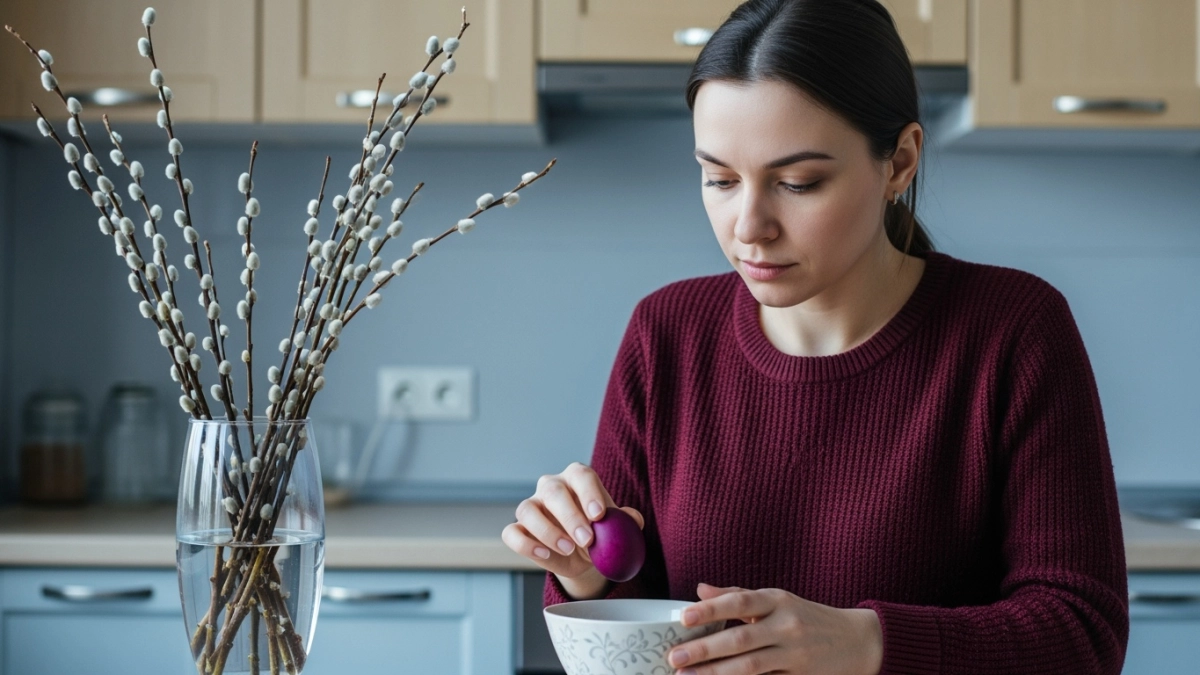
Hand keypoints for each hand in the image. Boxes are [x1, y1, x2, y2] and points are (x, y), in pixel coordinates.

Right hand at [501, 462, 643, 588]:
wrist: (583, 556)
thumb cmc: (600, 533)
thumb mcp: (617, 528)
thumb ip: (626, 521)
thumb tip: (633, 519)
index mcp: (576, 478)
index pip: (580, 475)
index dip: (589, 493)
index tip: (599, 515)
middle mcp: (550, 487)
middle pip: (553, 491)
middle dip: (570, 516)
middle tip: (587, 540)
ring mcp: (531, 507)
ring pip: (527, 509)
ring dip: (547, 531)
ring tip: (569, 549)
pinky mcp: (518, 529)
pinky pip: (511, 533)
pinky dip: (526, 544)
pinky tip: (546, 555)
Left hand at [667, 583, 882, 674]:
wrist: (857, 641)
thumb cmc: (808, 617)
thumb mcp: (777, 599)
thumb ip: (737, 594)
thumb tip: (700, 590)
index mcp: (778, 599)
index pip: (740, 600)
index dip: (711, 609)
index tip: (684, 618)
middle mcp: (787, 625)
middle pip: (741, 638)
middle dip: (705, 649)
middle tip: (675, 657)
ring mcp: (795, 653)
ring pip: (751, 666)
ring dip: (716, 673)